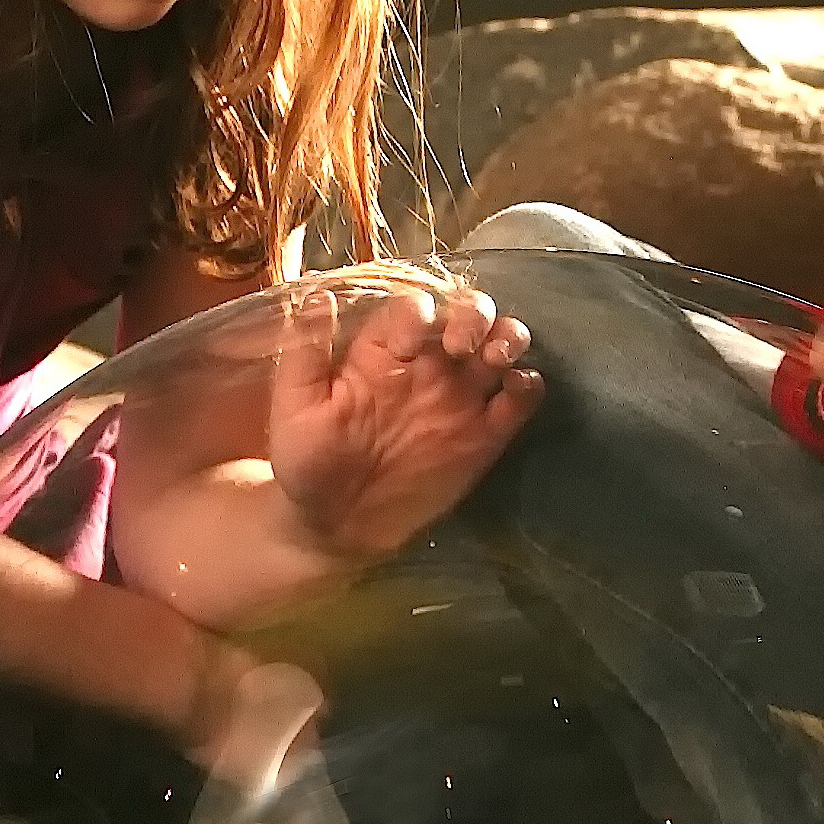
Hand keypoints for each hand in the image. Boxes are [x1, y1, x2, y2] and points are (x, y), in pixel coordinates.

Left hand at [268, 284, 541, 558]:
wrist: (335, 526)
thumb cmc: (307, 461)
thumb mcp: (295, 408)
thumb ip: (305, 354)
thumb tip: (317, 297)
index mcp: (384, 351)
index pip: (414, 309)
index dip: (419, 312)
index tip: (410, 340)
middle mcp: (428, 365)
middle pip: (468, 314)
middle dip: (474, 314)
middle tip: (462, 344)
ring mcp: (460, 398)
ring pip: (500, 346)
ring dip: (508, 338)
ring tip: (498, 357)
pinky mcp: (484, 436)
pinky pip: (519, 401)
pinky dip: (528, 386)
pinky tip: (516, 389)